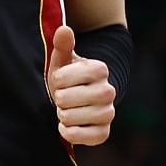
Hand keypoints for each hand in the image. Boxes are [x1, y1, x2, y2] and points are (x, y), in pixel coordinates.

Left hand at [46, 24, 115, 145]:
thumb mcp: (63, 60)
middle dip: (58, 99)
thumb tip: (64, 30)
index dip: (56, 81)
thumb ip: (63, 44)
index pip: (61, 78)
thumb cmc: (68, 78)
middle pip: (64, 99)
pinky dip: (68, 132)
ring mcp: (108, 113)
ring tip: (68, 109)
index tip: (62, 81)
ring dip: (62, 115)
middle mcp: (109, 91)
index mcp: (100, 69)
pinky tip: (68, 125)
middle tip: (64, 97)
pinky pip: (79, 136)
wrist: (82, 100)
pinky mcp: (104, 132)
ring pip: (69, 118)